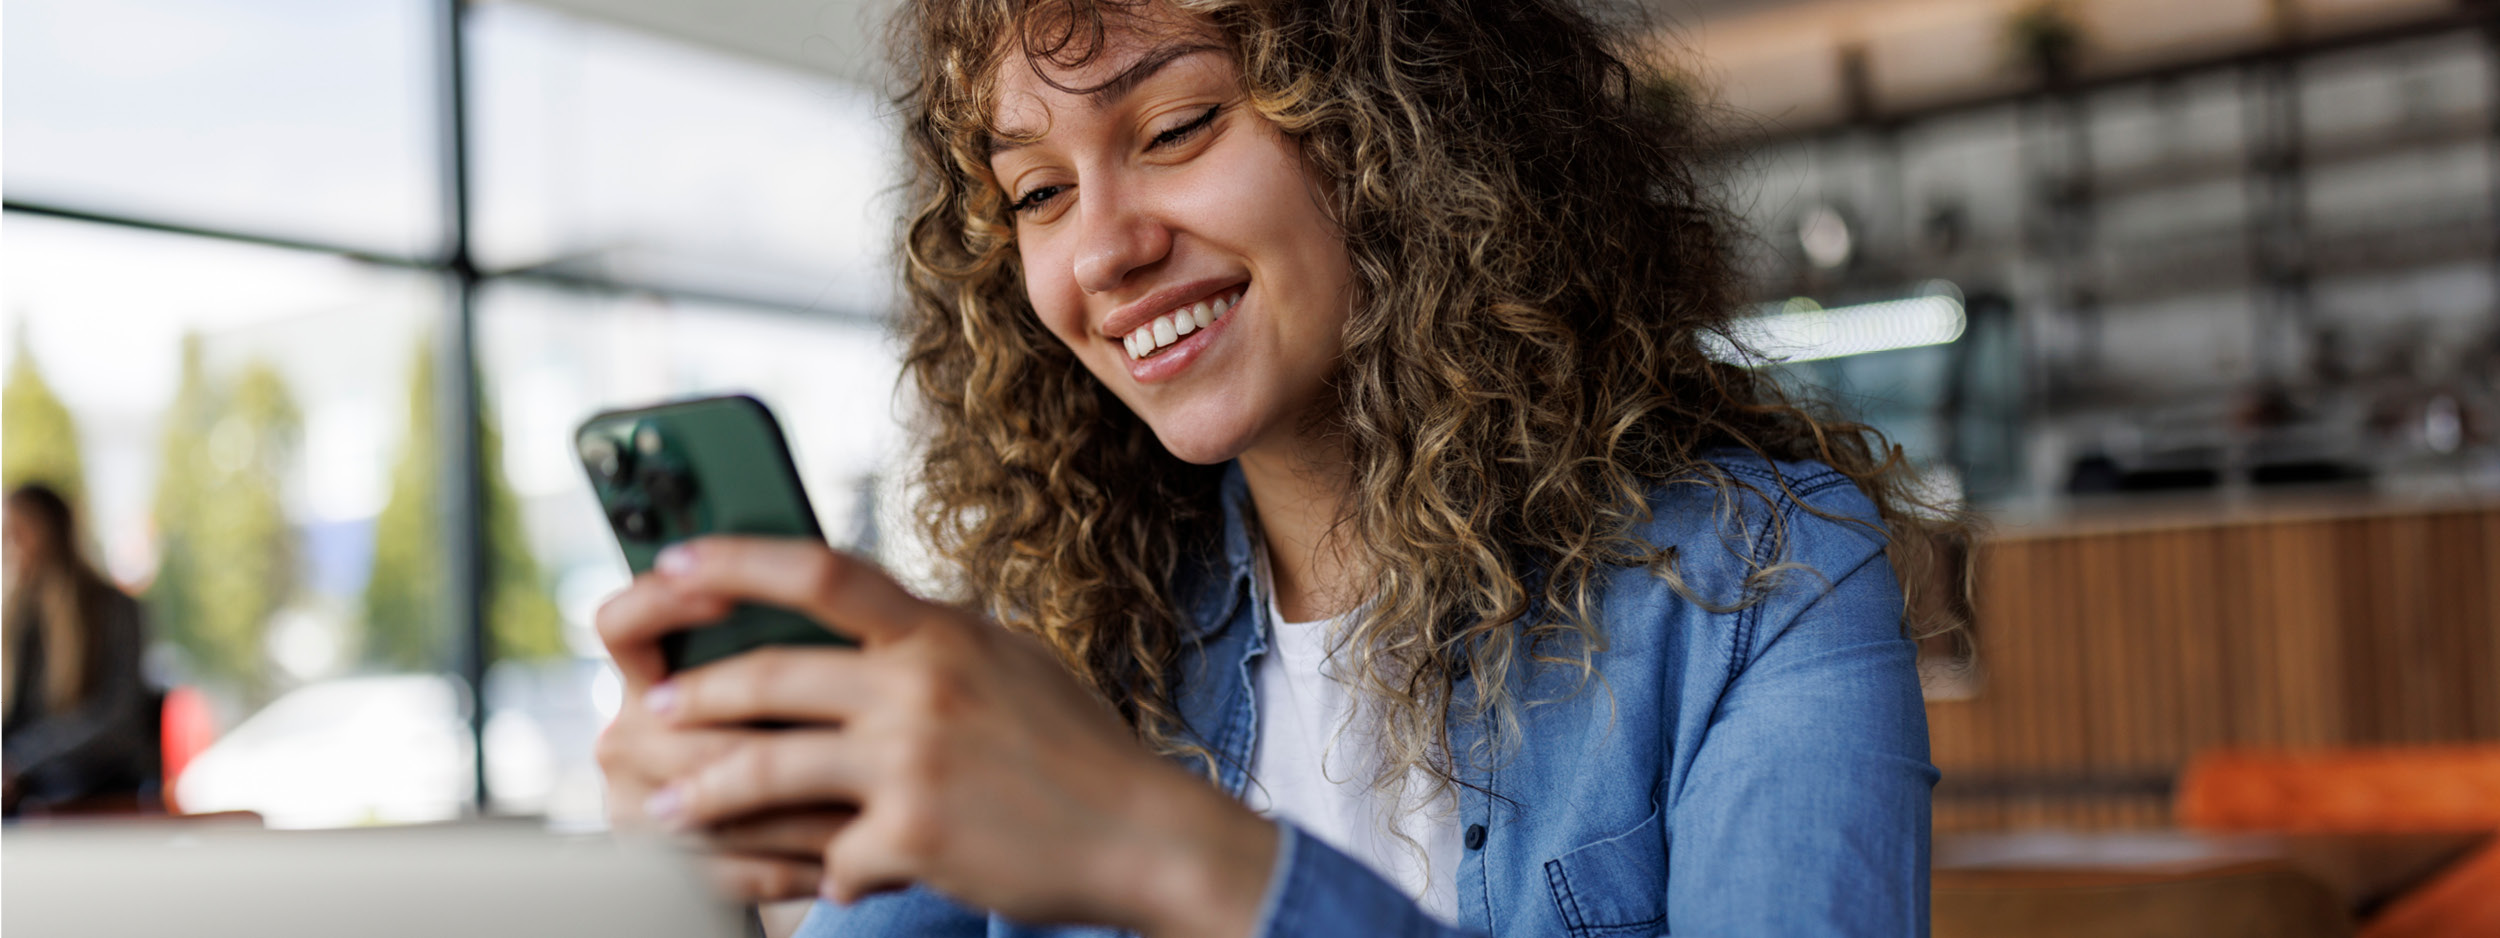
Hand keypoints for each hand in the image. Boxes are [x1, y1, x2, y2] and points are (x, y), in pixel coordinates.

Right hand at [593, 563, 847, 900]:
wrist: (789, 828)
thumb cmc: (805, 730)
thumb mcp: (796, 678)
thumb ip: (797, 644)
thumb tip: (838, 600)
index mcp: (649, 676)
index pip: (622, 623)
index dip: (660, 602)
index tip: (725, 595)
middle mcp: (628, 735)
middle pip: (688, 721)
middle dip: (778, 728)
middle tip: (858, 724)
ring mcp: (638, 805)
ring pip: (717, 798)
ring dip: (802, 806)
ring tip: (877, 804)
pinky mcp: (666, 869)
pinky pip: (730, 869)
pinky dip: (794, 867)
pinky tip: (847, 863)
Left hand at [615, 537, 1278, 936]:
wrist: (1143, 833)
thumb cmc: (1077, 749)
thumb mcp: (1008, 661)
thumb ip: (932, 637)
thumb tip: (862, 613)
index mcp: (940, 633)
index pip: (821, 572)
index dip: (735, 563)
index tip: (673, 563)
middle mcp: (922, 685)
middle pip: (771, 676)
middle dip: (696, 696)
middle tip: (650, 711)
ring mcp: (914, 761)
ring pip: (769, 768)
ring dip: (702, 791)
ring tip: (661, 806)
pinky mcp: (915, 835)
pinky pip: (831, 856)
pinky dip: (824, 871)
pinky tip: (823, 880)